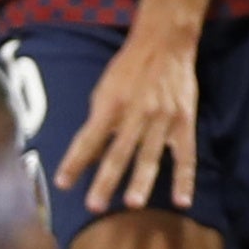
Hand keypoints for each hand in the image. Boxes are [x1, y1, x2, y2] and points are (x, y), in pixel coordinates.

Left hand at [56, 27, 199, 213]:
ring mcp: (162, 119)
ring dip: (141, 182)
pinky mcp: (184, 122)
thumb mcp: (105, 90)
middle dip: (105, 180)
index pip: (88, 138)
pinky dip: (184, 179)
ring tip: (132, 205)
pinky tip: (182, 201)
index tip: (62, 184)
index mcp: (110, 104)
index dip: (74, 162)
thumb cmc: (128, 68)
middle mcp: (135, 113)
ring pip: (149, 156)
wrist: (164, 43)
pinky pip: (186, 156)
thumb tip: (90, 156)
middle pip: (118, 153)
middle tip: (94, 206)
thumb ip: (98, 122)